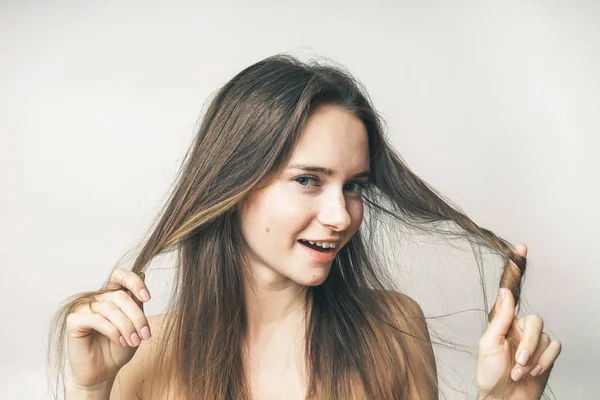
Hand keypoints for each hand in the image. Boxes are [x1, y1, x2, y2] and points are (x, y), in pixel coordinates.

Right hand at [65, 268, 151, 387]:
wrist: (103, 372)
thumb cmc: (118, 349)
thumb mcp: (135, 324)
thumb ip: (137, 303)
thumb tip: (142, 274)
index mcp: (112, 296)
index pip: (120, 275)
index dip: (134, 282)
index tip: (147, 297)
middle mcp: (97, 299)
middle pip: (120, 296)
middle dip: (137, 316)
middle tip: (145, 334)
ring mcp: (84, 308)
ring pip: (109, 308)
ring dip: (126, 326)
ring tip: (133, 341)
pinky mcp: (74, 320)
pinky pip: (96, 319)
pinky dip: (112, 330)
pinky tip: (120, 341)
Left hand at [476, 244, 561, 398]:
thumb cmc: (489, 374)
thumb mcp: (489, 344)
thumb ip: (501, 318)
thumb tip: (504, 291)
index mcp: (504, 321)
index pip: (512, 292)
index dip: (517, 269)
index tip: (521, 247)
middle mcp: (520, 327)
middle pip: (535, 320)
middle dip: (527, 344)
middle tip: (517, 361)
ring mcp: (534, 341)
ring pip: (545, 335)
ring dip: (533, 357)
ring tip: (519, 371)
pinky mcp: (546, 355)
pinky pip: (554, 348)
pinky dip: (544, 361)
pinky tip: (532, 372)